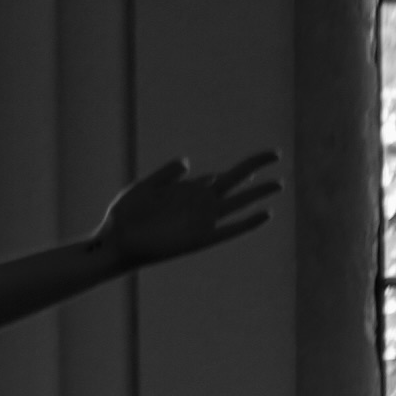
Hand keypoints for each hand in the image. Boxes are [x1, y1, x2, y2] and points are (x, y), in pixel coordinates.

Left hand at [89, 150, 281, 268]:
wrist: (115, 241)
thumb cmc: (124, 215)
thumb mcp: (145, 187)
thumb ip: (167, 174)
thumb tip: (190, 162)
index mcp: (185, 190)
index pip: (216, 177)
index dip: (234, 170)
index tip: (255, 167)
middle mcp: (198, 204)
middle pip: (234, 182)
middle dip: (255, 168)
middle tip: (277, 154)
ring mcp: (201, 221)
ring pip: (238, 203)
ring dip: (258, 193)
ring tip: (280, 183)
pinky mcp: (199, 240)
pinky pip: (230, 231)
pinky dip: (248, 223)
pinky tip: (266, 215)